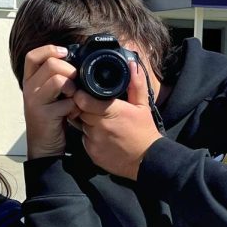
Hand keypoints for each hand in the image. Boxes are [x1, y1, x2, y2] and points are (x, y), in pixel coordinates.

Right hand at [21, 45, 81, 159]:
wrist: (44, 147)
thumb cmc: (51, 119)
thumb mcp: (49, 95)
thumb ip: (55, 78)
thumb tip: (73, 61)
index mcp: (29, 81)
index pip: (33, 56)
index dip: (49, 50)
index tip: (65, 53)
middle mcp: (29, 89)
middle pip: (51, 64)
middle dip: (70, 70)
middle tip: (75, 83)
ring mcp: (34, 102)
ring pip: (59, 79)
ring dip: (72, 88)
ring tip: (72, 98)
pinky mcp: (44, 115)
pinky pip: (67, 101)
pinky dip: (74, 106)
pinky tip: (72, 114)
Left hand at [75, 60, 162, 179]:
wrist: (147, 161)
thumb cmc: (145, 132)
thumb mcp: (143, 106)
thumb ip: (136, 85)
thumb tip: (132, 65)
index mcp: (112, 111)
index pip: (83, 100)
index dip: (80, 95)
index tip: (83, 93)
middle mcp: (100, 126)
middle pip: (80, 111)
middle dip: (83, 108)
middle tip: (95, 108)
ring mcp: (95, 141)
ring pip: (81, 125)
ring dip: (87, 122)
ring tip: (102, 123)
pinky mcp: (92, 153)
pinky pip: (84, 140)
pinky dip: (90, 137)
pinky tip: (103, 136)